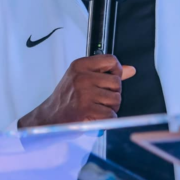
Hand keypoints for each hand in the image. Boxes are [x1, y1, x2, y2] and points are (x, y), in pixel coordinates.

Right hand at [17, 55, 136, 127]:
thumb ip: (106, 73)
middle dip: (113, 94)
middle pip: (117, 82)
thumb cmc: (67, 98)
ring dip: (110, 108)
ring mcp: (84, 93)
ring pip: (116, 99)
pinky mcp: (86, 110)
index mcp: (80, 65)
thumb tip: (130, 69)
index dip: (116, 70)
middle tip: (100, 100)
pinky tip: (97, 117)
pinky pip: (111, 114)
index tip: (110, 79)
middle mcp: (82, 77)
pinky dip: (107, 120)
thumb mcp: (82, 78)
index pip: (111, 60)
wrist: (49, 118)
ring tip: (97, 108)